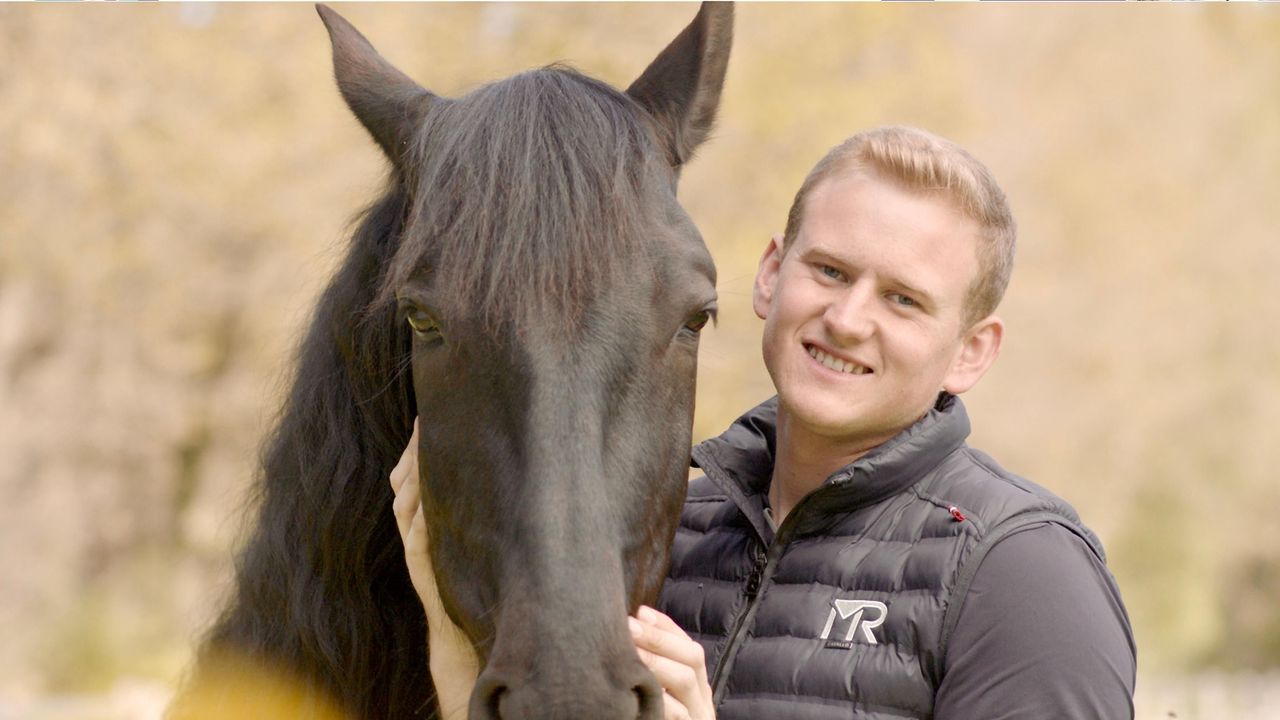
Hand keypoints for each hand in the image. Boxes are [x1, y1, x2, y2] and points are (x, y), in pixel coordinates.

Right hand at [390, 419, 479, 719]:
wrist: (462, 637)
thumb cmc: (478, 584)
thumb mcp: (475, 539)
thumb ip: (477, 511)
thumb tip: (505, 473)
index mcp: (427, 520)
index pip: (414, 473)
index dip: (418, 444)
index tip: (429, 413)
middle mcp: (417, 530)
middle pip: (404, 479)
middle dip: (413, 447)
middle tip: (425, 417)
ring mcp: (417, 547)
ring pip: (405, 500)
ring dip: (412, 468)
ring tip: (422, 438)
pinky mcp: (424, 565)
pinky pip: (416, 530)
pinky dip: (417, 505)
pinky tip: (424, 484)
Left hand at [630, 606, 714, 719]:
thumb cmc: (658, 716)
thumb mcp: (661, 691)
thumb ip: (655, 664)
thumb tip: (637, 622)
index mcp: (698, 684)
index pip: (688, 645)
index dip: (666, 626)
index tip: (641, 612)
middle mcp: (702, 697)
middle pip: (692, 657)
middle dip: (659, 638)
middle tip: (629, 626)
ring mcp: (698, 715)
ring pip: (685, 680)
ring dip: (655, 661)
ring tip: (630, 650)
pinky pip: (677, 712)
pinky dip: (659, 696)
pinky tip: (638, 684)